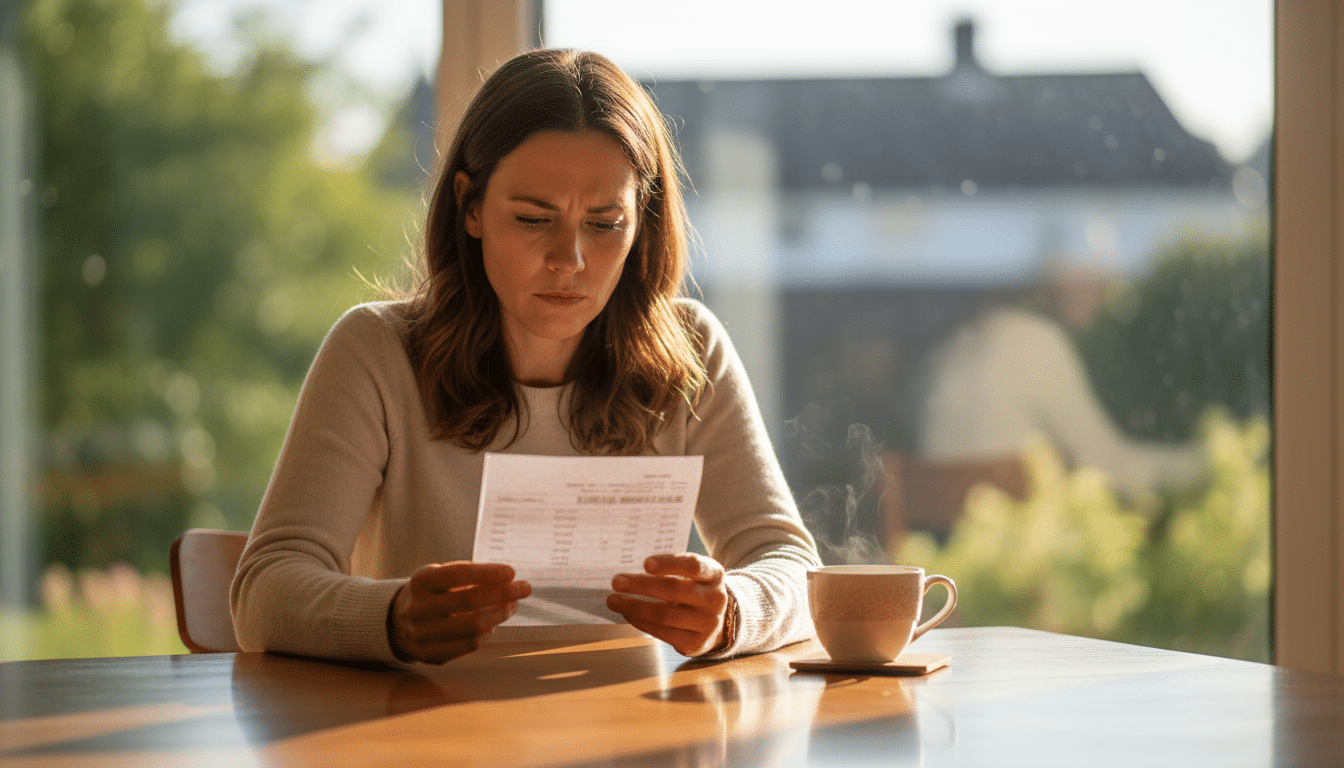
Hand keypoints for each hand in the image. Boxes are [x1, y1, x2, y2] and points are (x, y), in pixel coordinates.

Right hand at [388, 562, 530, 663]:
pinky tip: (493, 623)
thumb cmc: (429, 593)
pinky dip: (487, 633)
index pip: (457, 575)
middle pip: (469, 602)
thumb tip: (507, 579)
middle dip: (503, 594)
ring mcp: (422, 635)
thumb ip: (468, 575)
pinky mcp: (431, 654)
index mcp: (420, 582)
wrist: (395, 621)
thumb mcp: (438, 575)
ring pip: (472, 626)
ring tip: (512, 605)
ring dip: (500, 614)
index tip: (511, 572)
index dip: (487, 573)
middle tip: (523, 588)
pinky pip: (469, 645)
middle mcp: (418, 609)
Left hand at [607, 553, 730, 656]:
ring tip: (613, 600)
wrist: (717, 621)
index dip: (669, 563)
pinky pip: (663, 632)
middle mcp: (716, 599)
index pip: (693, 565)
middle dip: (642, 585)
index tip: (645, 563)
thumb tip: (630, 572)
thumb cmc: (694, 589)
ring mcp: (708, 623)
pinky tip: (627, 613)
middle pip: (675, 590)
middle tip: (616, 581)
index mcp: (714, 574)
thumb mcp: (692, 574)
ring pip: (666, 615)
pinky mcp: (696, 643)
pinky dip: (641, 622)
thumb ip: (670, 569)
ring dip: (635, 607)